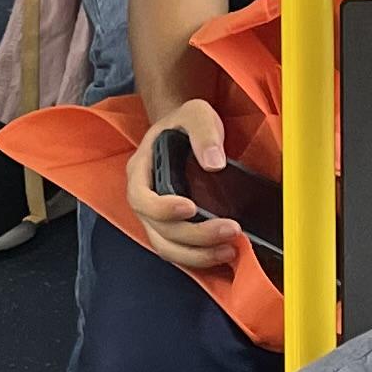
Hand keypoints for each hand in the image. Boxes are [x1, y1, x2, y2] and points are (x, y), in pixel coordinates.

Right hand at [127, 98, 240, 272]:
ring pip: (168, 248)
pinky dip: (199, 257)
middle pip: (159, 230)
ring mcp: (157, 217)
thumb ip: (203, 132)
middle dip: (195, 236)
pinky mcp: (173, 228)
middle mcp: (144, 199)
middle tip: (231, 229)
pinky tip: (225, 253)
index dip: (162, 209)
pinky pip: (179, 251)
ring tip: (229, 250)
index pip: (141, 198)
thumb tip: (214, 163)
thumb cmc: (186, 124)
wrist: (185, 132)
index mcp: (140, 171)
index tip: (190, 206)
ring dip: (198, 255)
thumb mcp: (196, 114)